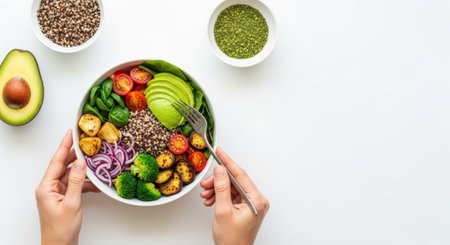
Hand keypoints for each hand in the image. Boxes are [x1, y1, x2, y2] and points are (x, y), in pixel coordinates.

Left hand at [35, 129, 98, 244]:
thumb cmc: (61, 229)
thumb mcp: (71, 203)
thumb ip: (76, 181)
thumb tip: (80, 163)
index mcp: (45, 187)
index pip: (56, 161)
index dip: (64, 146)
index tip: (70, 133)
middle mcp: (49, 188)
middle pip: (62, 165)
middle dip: (75, 155)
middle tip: (86, 143)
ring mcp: (56, 193)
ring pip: (70, 175)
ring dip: (82, 170)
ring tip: (94, 162)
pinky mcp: (63, 198)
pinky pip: (74, 185)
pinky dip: (85, 183)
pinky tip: (95, 183)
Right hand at [200, 147, 269, 244]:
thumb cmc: (232, 240)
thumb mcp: (223, 210)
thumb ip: (221, 188)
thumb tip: (220, 171)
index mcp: (256, 200)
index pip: (241, 175)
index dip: (228, 162)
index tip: (220, 152)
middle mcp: (257, 201)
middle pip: (235, 181)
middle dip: (218, 181)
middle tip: (206, 183)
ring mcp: (251, 204)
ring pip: (231, 188)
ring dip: (217, 190)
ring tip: (206, 195)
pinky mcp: (245, 208)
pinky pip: (231, 196)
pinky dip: (220, 196)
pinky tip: (211, 200)